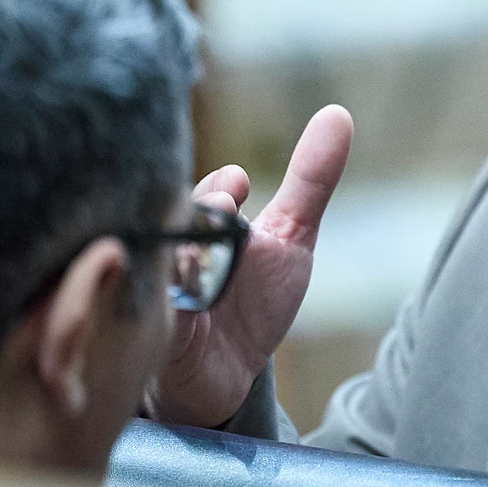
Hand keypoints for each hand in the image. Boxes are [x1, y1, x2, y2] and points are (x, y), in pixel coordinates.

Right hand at [149, 104, 352, 426]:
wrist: (231, 373)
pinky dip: (167, 303)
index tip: (238, 185)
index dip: (219, 190)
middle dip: (200, 215)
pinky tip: (183, 299)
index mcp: (202, 219)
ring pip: (160, 261)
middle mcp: (172, 247)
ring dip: (184, 259)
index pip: (204, 194)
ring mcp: (157, 287)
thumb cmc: (254, 299)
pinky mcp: (151, 331)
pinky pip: (149, 311)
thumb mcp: (290, 237)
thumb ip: (311, 180)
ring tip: (203, 261)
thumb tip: (337, 113)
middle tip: (224, 213)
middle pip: (176, 220)